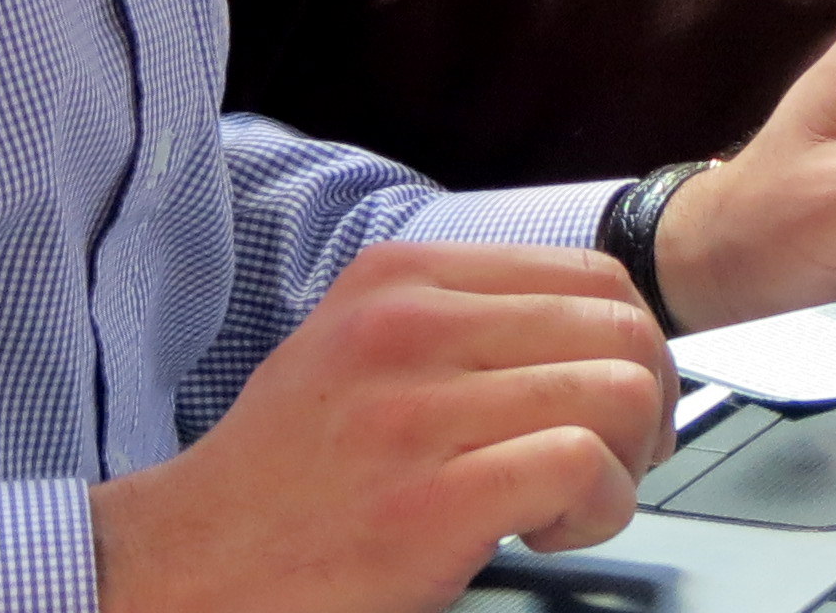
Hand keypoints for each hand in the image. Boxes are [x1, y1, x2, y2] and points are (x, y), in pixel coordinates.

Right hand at [89, 240, 672, 612]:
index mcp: (400, 277)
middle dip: (646, 406)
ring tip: (567, 502)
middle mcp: (410, 326)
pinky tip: (543, 534)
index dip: (633, 345)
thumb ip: (462, 322)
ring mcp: (417, 411)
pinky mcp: (431, 502)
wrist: (189, 564)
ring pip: (618, 390)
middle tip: (609, 462)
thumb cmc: (286, 475)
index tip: (614, 405)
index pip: (595, 272)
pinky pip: (582, 465)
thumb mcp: (358, 348)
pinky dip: (598, 510)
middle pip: (622, 328)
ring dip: (623, 465)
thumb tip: (592, 328)